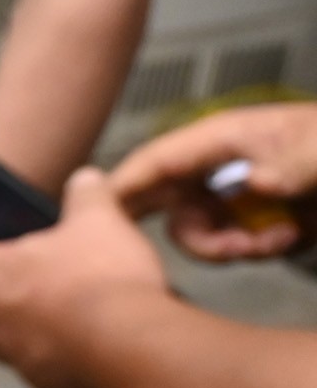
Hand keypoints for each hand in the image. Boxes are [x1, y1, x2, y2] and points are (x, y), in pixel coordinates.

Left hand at [0, 170, 174, 387]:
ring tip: (65, 313)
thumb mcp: (100, 218)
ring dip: (22, 327)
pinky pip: (45, 367)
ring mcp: (19, 355)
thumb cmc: (105, 277)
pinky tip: (93, 345)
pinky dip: (60, 356)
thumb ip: (87, 194)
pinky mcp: (49, 386)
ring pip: (3, 340)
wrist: (136, 347)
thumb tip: (85, 178)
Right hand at [108, 104, 316, 260]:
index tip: (95, 215)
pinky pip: (235, 244)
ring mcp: (240, 195)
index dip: (123, 186)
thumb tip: (253, 184)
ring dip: (235, 247)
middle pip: (170, 206)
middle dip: (196, 235)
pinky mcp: (258, 220)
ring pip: (203, 233)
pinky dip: (259, 249)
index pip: (156, 161)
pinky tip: (292, 236)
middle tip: (231, 250)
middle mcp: (222, 167)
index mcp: (223, 138)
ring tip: (280, 239)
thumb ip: (288, 165)